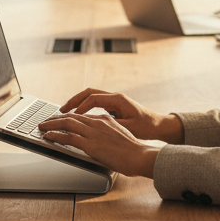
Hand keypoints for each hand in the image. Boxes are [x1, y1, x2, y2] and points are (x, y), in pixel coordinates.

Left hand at [39, 112, 160, 177]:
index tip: (59, 119)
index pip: (81, 116)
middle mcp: (97, 123)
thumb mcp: (120, 135)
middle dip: (55, 119)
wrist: (139, 156)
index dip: (68, 117)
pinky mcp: (90, 144)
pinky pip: (68, 137)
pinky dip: (55, 135)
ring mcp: (93, 133)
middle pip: (71, 117)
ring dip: (51, 125)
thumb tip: (100, 140)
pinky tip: (48, 136)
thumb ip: (108, 134)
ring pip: (67, 124)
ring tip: (42, 126)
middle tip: (45, 121)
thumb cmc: (133, 151)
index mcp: (105, 119)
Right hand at [54, 88, 183, 142]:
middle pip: (89, 93)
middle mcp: (114, 97)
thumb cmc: (146, 126)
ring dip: (77, 102)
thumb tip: (95, 125)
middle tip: (61, 110)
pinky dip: (84, 107)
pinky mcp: (113, 106)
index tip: (71, 115)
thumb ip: (112, 125)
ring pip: (90, 96)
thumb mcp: (129, 127)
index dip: (81, 106)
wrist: (158, 125)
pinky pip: (94, 102)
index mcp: (118, 99)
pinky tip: (78, 116)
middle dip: (74, 100)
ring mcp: (113, 100)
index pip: (94, 98)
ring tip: (65, 112)